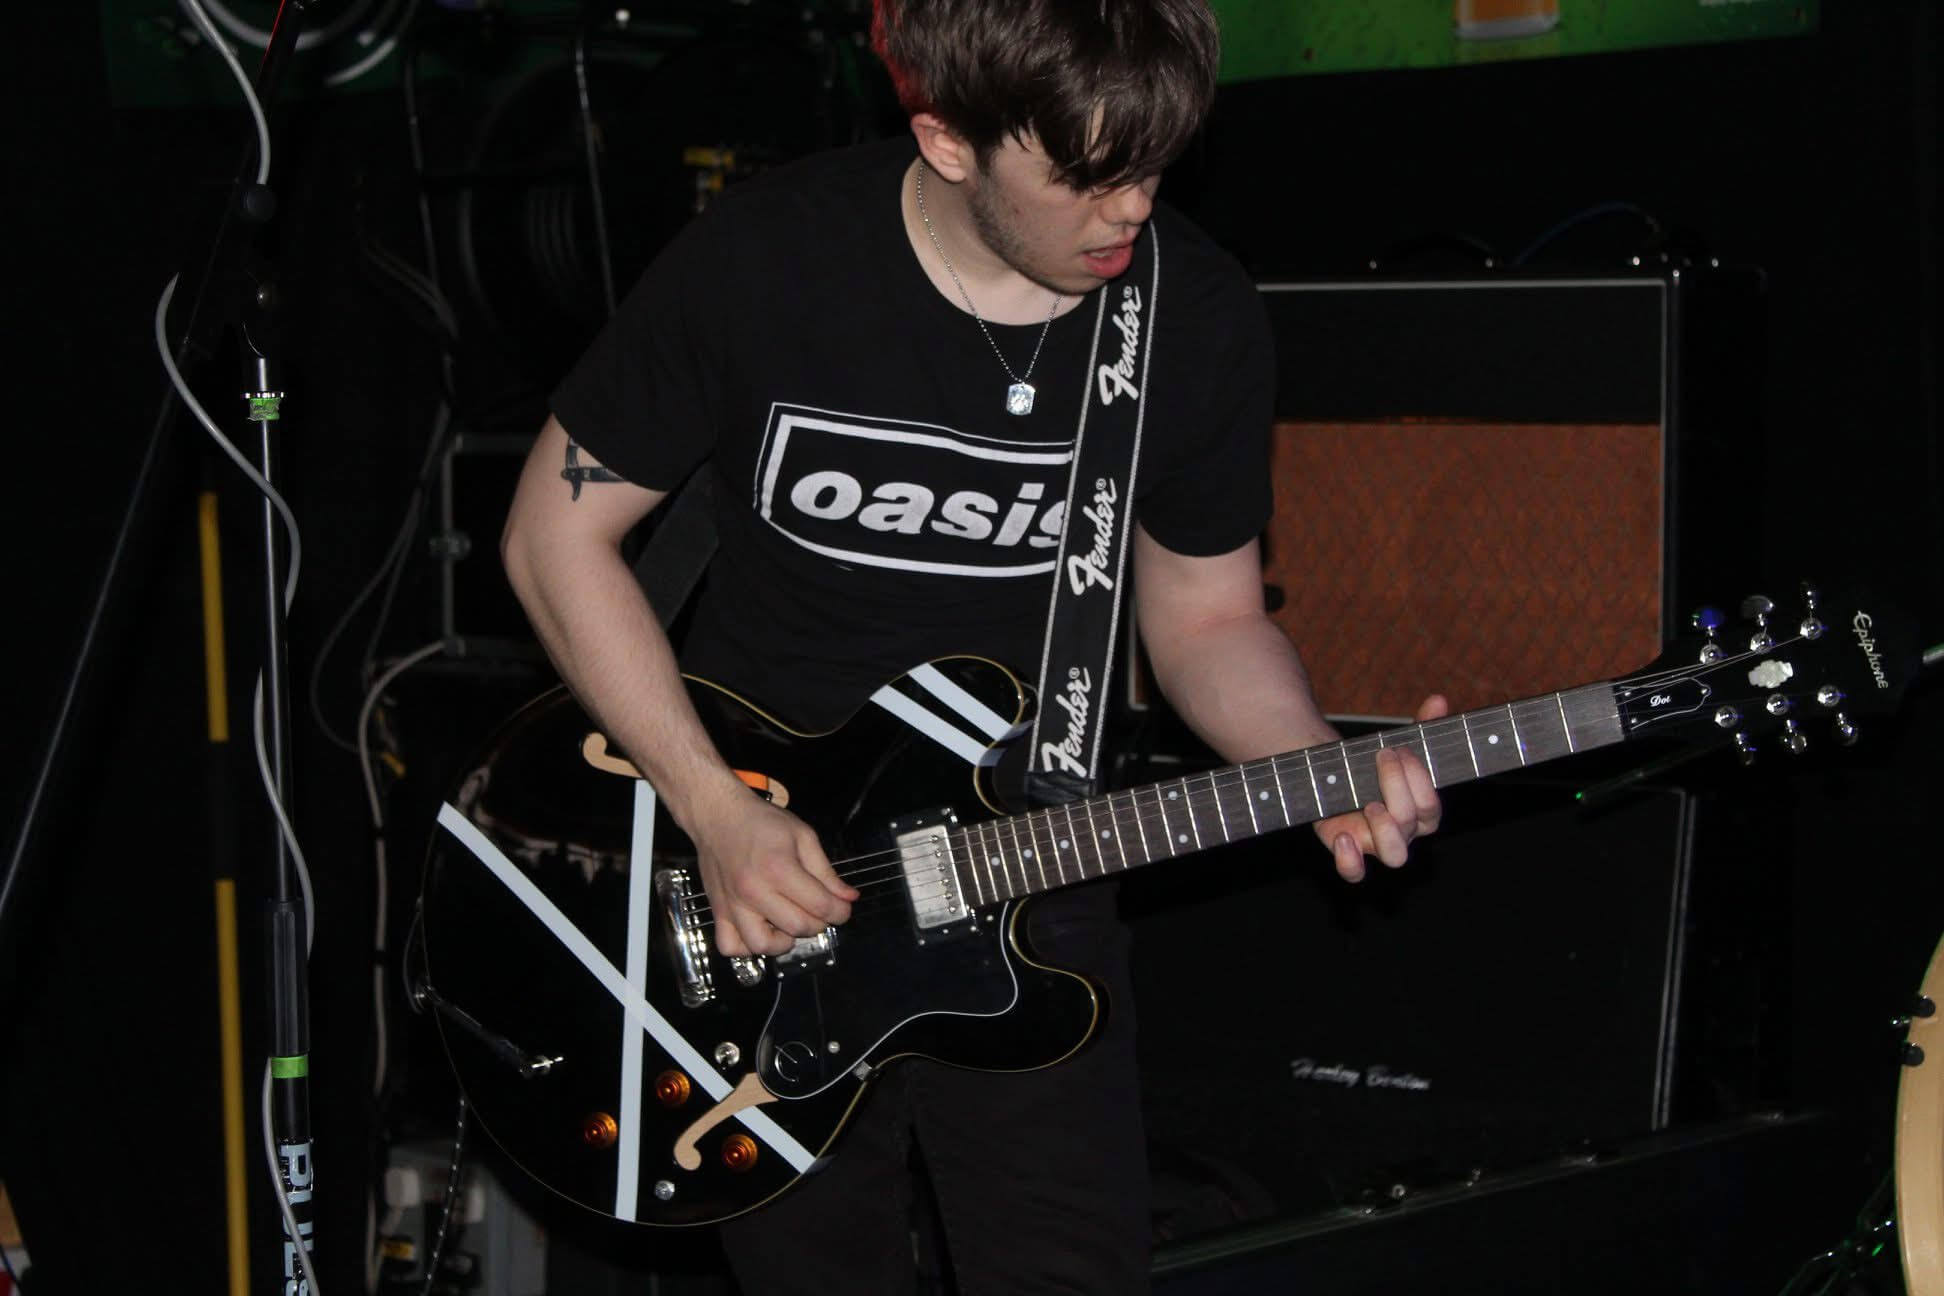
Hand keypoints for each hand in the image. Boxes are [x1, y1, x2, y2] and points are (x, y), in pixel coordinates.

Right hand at [686, 792, 857, 957]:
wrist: (718, 815)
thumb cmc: (761, 822)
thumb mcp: (803, 836)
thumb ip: (826, 871)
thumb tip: (849, 897)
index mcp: (779, 869)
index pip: (820, 906)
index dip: (841, 912)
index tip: (843, 908)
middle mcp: (754, 891)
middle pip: (798, 927)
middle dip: (818, 923)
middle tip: (818, 910)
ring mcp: (733, 904)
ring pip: (763, 945)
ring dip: (783, 940)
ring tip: (788, 922)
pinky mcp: (717, 911)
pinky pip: (731, 946)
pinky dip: (747, 947)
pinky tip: (761, 929)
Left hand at [1312, 693, 1447, 882]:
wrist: (1332, 774)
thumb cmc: (1372, 763)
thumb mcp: (1397, 743)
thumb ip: (1421, 726)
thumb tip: (1438, 701)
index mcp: (1421, 812)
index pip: (1432, 807)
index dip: (1419, 780)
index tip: (1400, 750)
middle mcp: (1404, 832)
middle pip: (1414, 824)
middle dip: (1399, 788)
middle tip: (1383, 758)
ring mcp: (1376, 843)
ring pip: (1395, 855)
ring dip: (1386, 829)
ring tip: (1370, 803)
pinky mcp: (1346, 847)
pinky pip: (1353, 872)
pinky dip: (1350, 861)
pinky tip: (1342, 836)